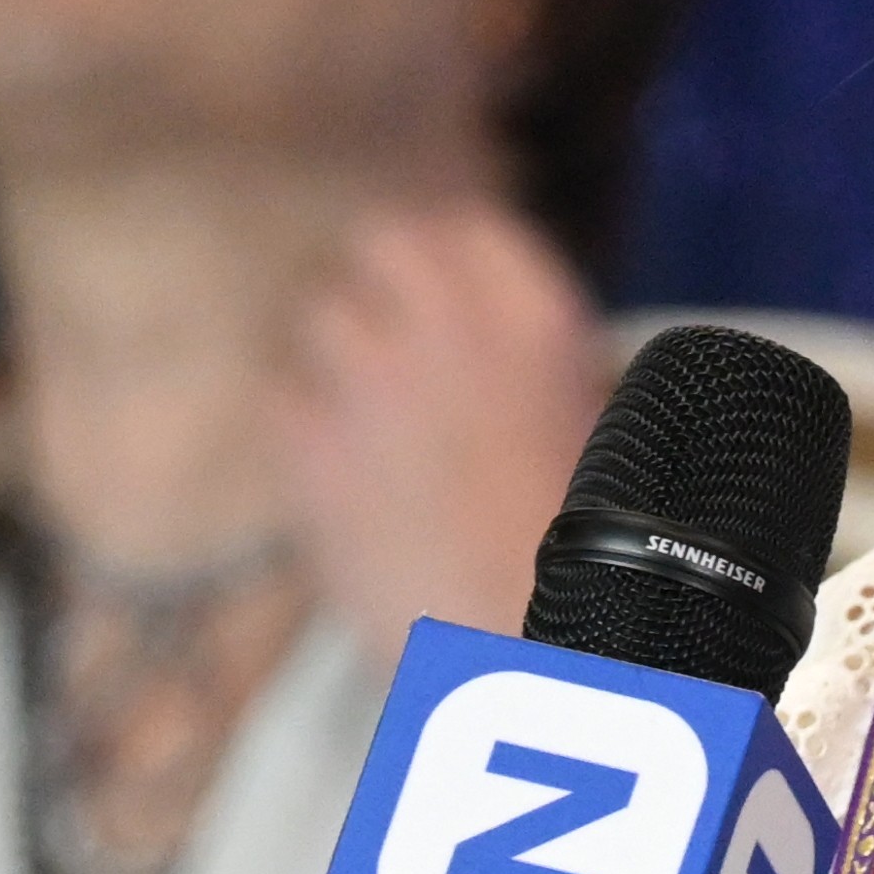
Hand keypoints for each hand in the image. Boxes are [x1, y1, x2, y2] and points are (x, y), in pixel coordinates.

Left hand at [254, 202, 617, 647]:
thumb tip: (492, 339)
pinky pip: (281, 394)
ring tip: (359, 400)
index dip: (450, 255)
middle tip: (387, 325)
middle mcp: (450, 326)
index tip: (441, 284)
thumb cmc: (571, 552)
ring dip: (338, 348)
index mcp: (536, 316)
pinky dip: (301, 419)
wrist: (522, 645)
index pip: (469, 228)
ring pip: (323, 312)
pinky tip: (333, 460)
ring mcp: (372, 381)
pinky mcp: (311, 448)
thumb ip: (539, 360)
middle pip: (385, 242)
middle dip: (383, 280)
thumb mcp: (593, 429)